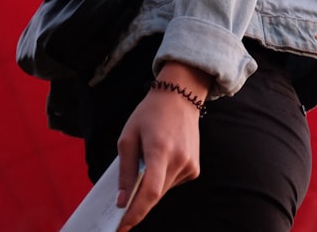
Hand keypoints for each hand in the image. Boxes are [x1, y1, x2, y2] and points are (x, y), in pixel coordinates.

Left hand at [115, 61, 210, 230]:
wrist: (180, 96)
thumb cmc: (150, 114)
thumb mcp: (128, 137)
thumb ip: (125, 170)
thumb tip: (122, 200)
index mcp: (160, 150)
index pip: (149, 191)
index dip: (135, 212)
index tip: (122, 225)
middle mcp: (179, 160)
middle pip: (155, 195)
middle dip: (137, 205)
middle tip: (121, 212)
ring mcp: (190, 165)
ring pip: (163, 191)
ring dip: (149, 188)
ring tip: (142, 166)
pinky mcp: (194, 168)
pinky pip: (172, 183)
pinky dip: (160, 180)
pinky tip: (158, 161)